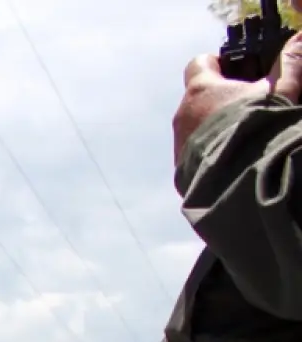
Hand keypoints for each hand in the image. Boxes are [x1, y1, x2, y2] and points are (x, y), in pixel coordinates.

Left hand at [176, 40, 301, 158]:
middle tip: (246, 105)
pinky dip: (210, 152)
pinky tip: (232, 157)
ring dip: (214, 128)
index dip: (216, 64)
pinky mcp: (181, 170)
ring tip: (241, 135)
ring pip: (195, 127)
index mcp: (201, 89)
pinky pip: (194, 155)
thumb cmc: (259, 127)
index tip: (234, 69)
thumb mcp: (281, 93)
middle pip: (198, 99)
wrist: (242, 177)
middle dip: (220, 100)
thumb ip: (290, 64)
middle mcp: (183, 115)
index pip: (199, 64)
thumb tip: (300, 38)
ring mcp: (179, 143)